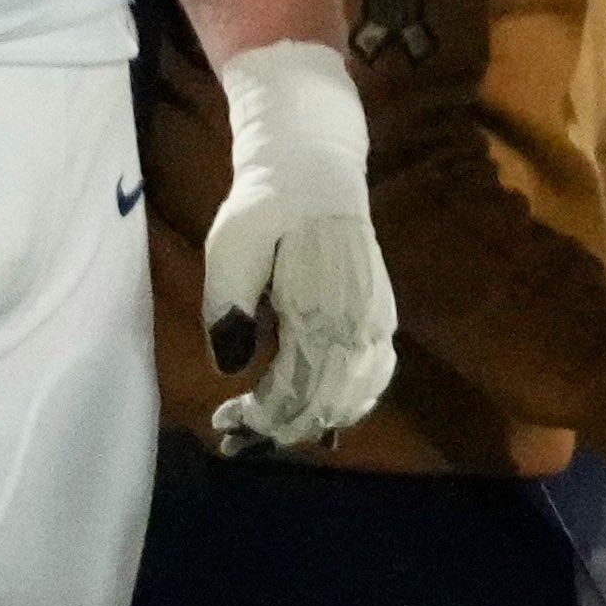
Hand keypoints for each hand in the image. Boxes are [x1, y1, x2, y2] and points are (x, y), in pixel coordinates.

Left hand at [203, 43, 398, 453]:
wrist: (317, 170)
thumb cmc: (267, 205)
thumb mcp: (230, 247)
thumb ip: (227, 306)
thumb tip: (231, 369)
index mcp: (322, 310)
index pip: (296, 390)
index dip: (259, 417)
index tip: (223, 420)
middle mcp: (359, 324)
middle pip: (326, 403)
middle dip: (280, 429)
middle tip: (237, 435)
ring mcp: (377, 323)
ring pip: (354, 397)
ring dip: (313, 421)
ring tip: (270, 428)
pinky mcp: (381, 318)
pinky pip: (374, 378)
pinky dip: (348, 403)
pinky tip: (321, 411)